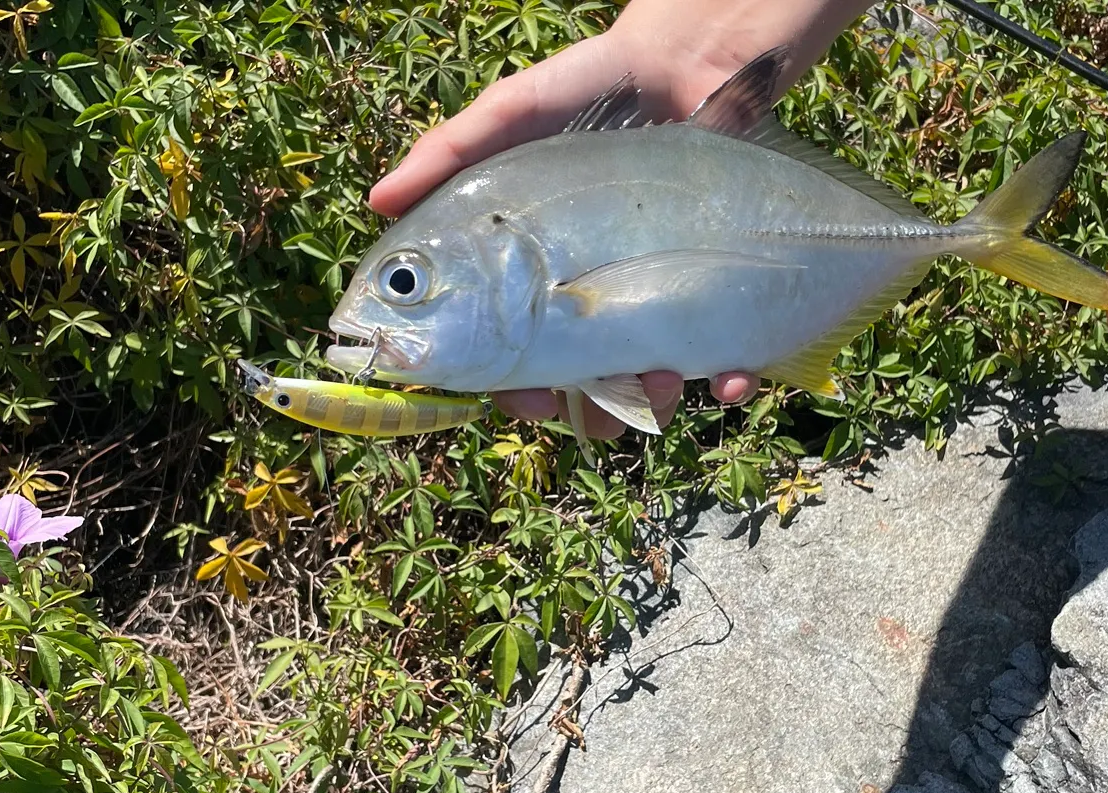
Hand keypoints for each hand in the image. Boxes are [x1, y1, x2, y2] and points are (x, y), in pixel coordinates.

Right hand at [368, 0, 867, 437]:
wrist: (691, 64)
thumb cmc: (593, 94)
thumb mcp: (514, 118)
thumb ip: (450, 156)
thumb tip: (377, 199)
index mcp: (534, 283)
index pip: (510, 360)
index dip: (510, 390)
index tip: (520, 400)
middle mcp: (595, 305)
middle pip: (581, 392)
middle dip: (586, 413)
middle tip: (589, 411)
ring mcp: (659, 308)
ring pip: (651, 392)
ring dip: (655, 404)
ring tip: (665, 382)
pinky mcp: (720, 302)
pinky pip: (726, 366)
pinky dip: (729, 385)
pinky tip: (730, 382)